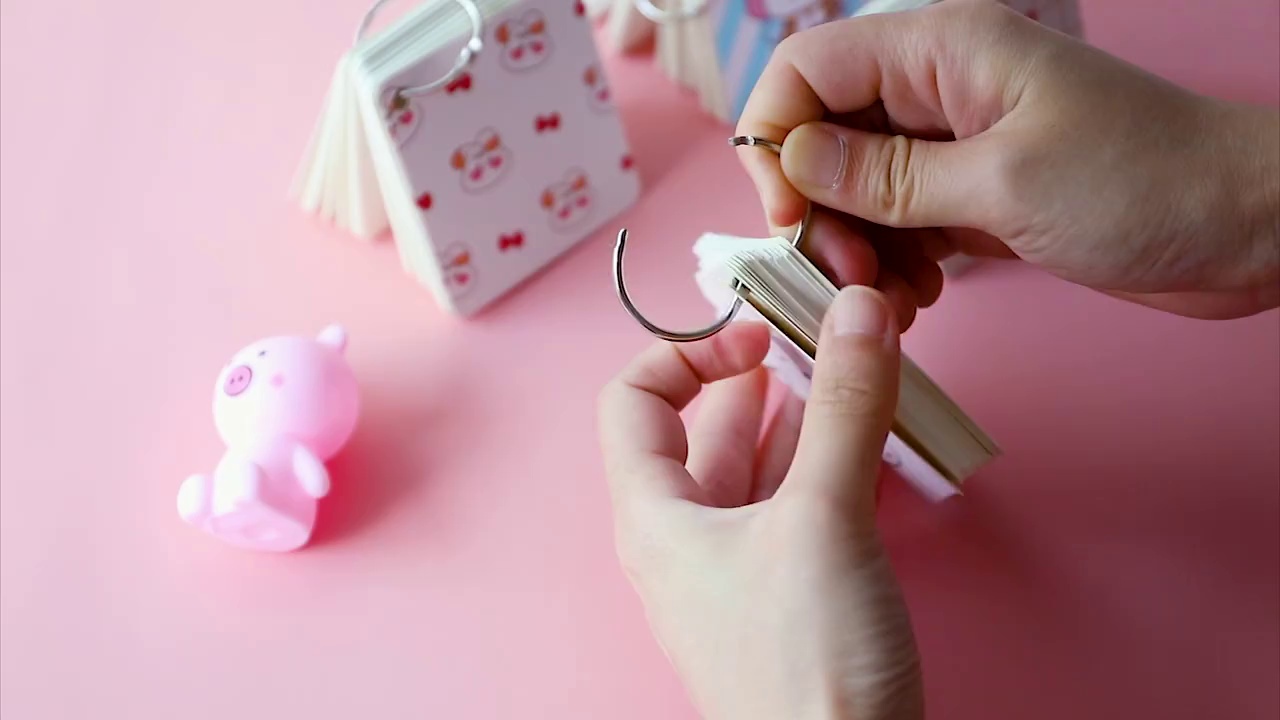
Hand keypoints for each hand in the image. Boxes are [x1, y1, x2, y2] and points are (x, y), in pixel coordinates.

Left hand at [598, 287, 922, 719]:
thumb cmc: (802, 667)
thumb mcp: (822, 520)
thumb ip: (841, 408)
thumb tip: (854, 310)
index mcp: (655, 515)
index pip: (633, 400)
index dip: (687, 352)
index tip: (758, 334)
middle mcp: (685, 538)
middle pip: (704, 428)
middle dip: (758, 373)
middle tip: (818, 331)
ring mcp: (736, 569)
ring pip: (759, 465)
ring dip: (801, 412)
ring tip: (850, 367)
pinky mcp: (787, 595)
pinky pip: (796, 505)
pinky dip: (826, 461)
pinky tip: (867, 436)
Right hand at [737, 0, 1279, 319]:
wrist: (1248, 227)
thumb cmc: (1147, 183)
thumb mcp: (1003, 181)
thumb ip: (887, 174)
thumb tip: (791, 158)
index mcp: (942, 51)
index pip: (808, 68)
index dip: (778, 137)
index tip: (790, 214)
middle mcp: (938, 90)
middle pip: (824, 137)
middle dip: (820, 211)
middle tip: (847, 277)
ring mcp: (956, 145)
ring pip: (857, 191)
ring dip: (857, 250)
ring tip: (891, 301)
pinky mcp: (975, 195)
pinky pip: (900, 225)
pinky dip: (893, 266)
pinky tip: (918, 300)